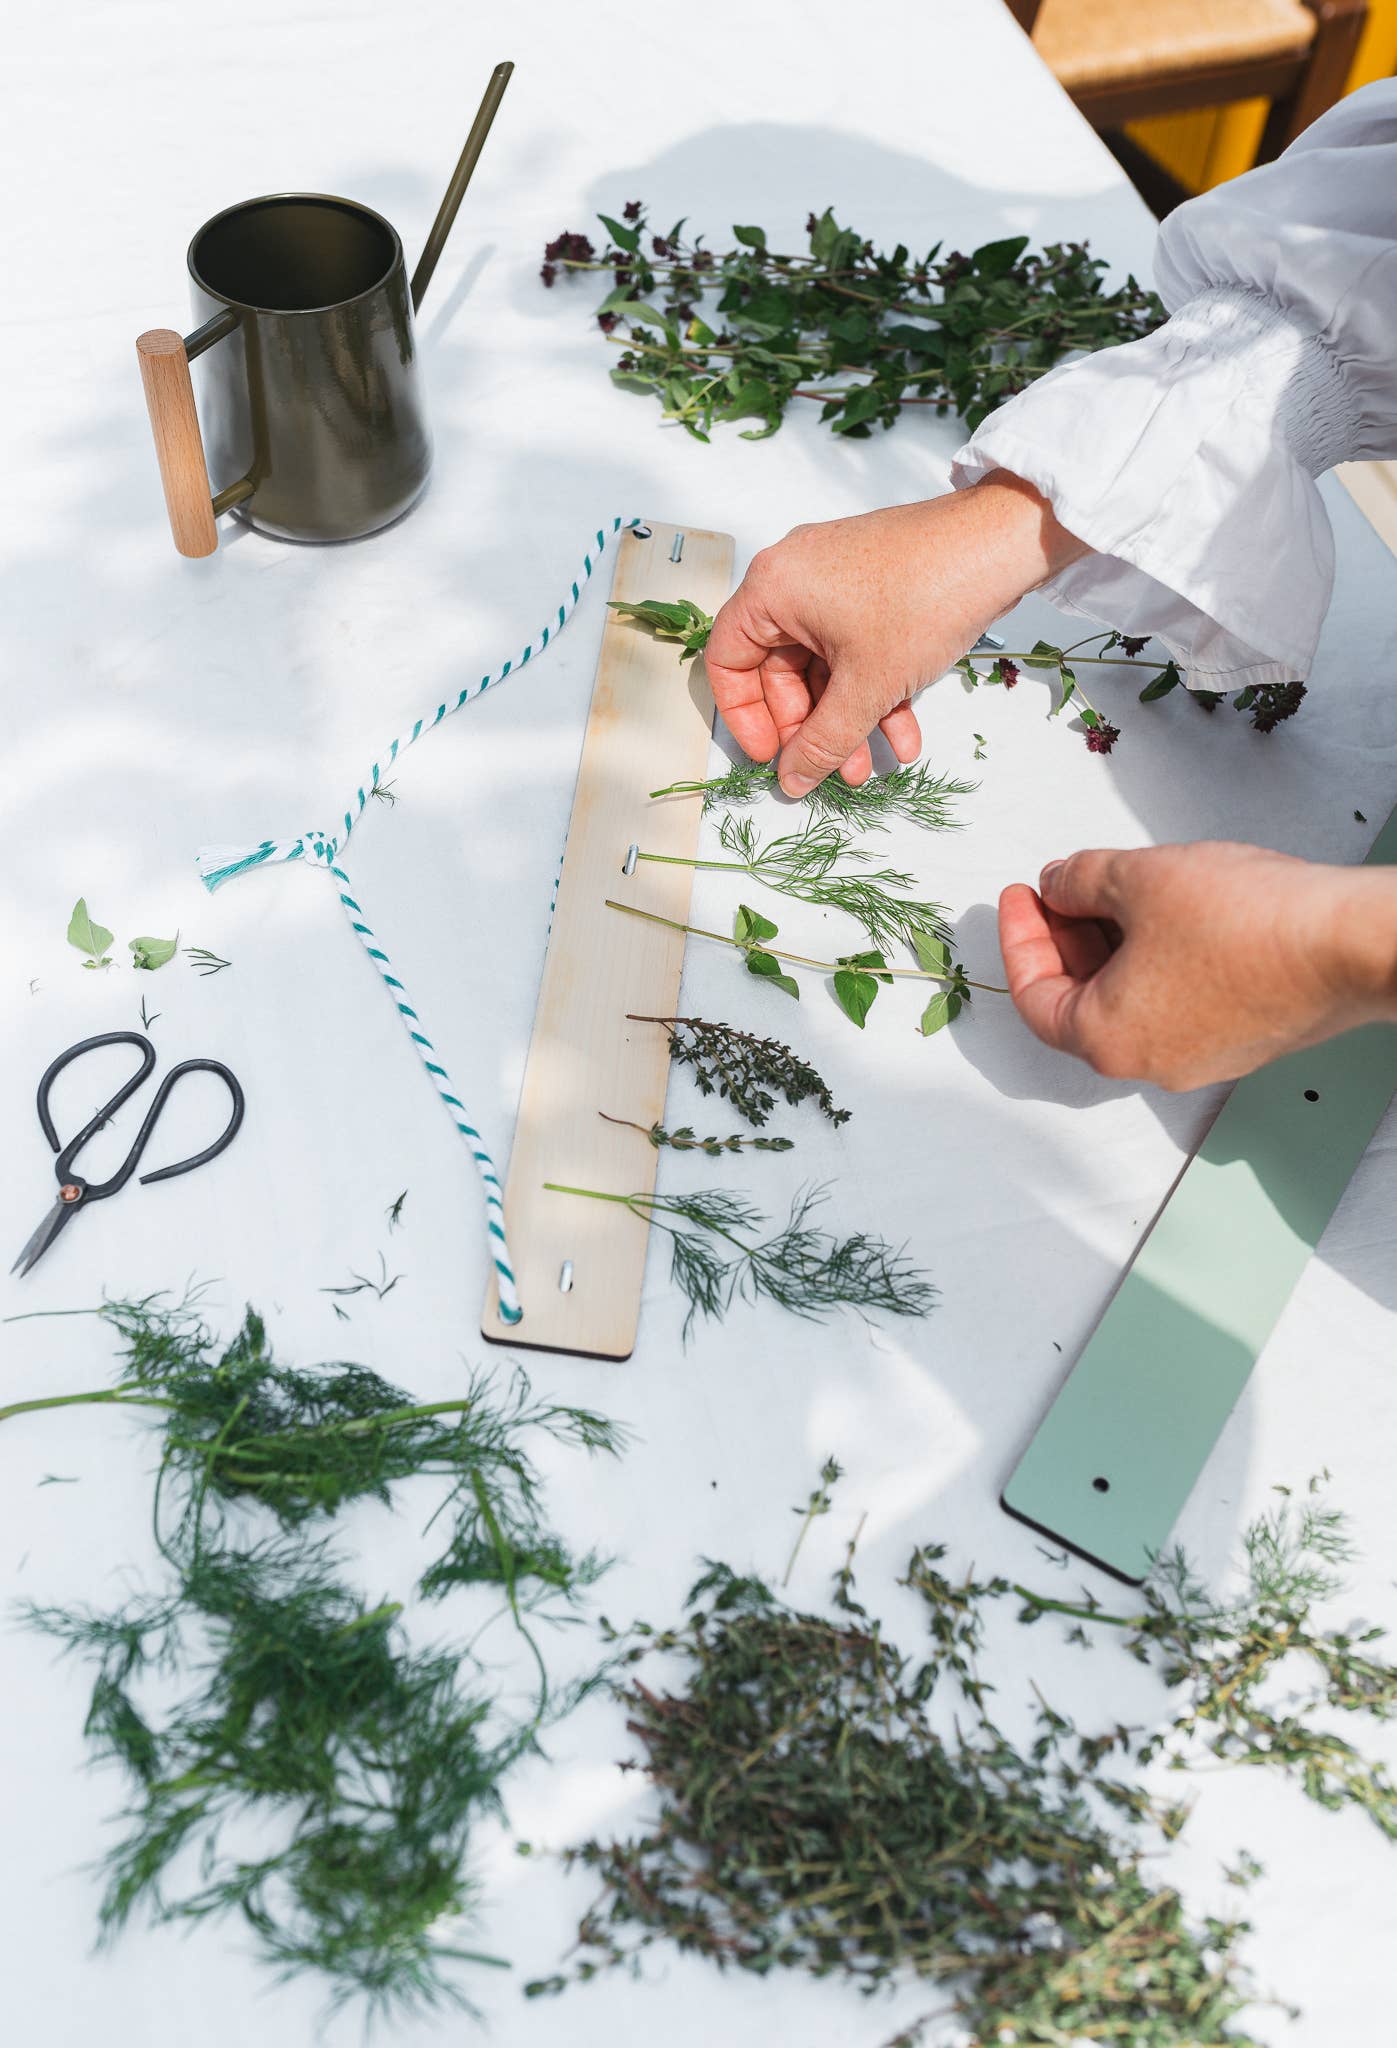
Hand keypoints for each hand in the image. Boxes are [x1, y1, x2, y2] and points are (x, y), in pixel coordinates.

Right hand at [704, 476, 1085, 793]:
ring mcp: (837, 582)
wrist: (1000, 545)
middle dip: (811, 729)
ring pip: (826, 667)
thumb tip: (793, 779)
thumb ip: (822, 741)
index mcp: (772, 588)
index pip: (728, 661)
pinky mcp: (874, 588)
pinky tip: (903, 737)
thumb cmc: (925, 597)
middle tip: (831, 771)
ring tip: (872, 768)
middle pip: (780, 671)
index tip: (771, 756)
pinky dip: (875, 693)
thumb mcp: (867, 686)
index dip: (744, 717)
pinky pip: (857, 650)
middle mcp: (796, 579)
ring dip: (847, 721)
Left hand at [999, 841, 1396, 1088]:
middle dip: (1066, 938)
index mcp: (1108, 1040)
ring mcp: (1202, 1056)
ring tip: (1114, 888)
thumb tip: (1058, 883)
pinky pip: (1178, 1000)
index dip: (1020, 939)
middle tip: (1061, 887)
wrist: (1351, 942)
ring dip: (1113, 945)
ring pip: (1132, 1000)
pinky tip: (1167, 911)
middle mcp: (1151, 1064)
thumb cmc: (1247, 922)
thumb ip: (1080, 879)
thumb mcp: (1137, 878)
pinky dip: (1156, 959)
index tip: (1021, 895)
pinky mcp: (1244, 1038)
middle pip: (1081, 1003)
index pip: (1034, 997)